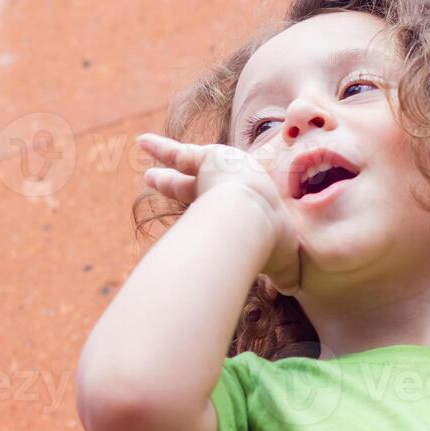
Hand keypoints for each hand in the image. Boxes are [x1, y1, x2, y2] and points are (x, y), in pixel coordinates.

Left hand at [136, 132, 301, 295]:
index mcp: (252, 205)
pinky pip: (178, 152)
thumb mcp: (284, 260)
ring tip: (145, 163)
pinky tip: (141, 141)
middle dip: (175, 184)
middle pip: (195, 186)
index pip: (227, 205)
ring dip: (166, 165)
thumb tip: (288, 288)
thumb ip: (285, 274)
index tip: (201, 209)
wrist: (255, 218)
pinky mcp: (206, 159)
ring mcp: (217, 171)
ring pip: (185, 167)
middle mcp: (234, 184)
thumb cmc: (271, 238)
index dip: (212, 208)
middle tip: (153, 181)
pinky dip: (161, 147)